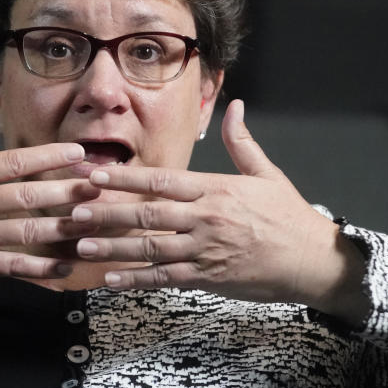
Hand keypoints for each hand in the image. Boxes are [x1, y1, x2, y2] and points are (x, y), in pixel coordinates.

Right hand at [0, 88, 99, 318]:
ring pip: (24, 231)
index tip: (76, 152)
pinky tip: (63, 267)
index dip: (47, 157)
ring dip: (61, 227)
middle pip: (25, 195)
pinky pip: (9, 266)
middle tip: (99, 185)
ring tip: (92, 222)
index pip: (10, 162)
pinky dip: (38, 268)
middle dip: (66, 189)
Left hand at [70, 99, 368, 323]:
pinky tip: (111, 280)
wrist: (314, 260)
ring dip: (113, 248)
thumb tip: (235, 107)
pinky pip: (166, 278)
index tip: (94, 176)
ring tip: (81, 246)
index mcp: (215, 189)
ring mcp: (205, 250)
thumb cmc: (289, 217)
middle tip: (74, 213)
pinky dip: (137, 280)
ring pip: (150, 248)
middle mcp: (205, 218)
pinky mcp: (208, 277)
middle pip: (147, 214)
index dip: (124, 179)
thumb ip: (242, 142)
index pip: (161, 181)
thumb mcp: (267, 173)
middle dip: (107, 214)